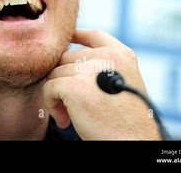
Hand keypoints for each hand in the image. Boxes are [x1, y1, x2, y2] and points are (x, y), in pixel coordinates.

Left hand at [43, 29, 160, 139]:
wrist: (131, 143)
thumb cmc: (126, 122)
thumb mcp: (123, 84)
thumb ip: (104, 68)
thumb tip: (70, 58)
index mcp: (122, 56)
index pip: (94, 35)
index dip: (78, 36)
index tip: (68, 41)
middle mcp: (107, 57)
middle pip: (67, 57)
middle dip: (64, 80)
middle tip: (71, 105)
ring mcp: (90, 70)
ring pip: (55, 73)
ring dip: (57, 96)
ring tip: (70, 115)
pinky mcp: (74, 86)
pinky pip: (49, 87)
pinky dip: (51, 105)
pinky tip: (65, 120)